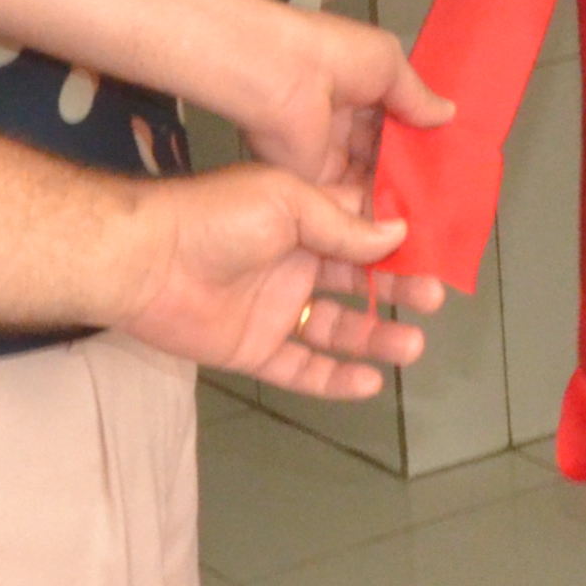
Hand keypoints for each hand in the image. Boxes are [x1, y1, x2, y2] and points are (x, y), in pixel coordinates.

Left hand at [113, 165, 421, 397]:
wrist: (145, 262)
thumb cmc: (216, 219)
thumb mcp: (287, 203)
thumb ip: (342, 226)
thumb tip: (398, 234)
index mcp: (303, 219)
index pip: (363, 230)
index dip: (401, 240)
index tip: (439, 250)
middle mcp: (294, 263)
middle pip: (359, 281)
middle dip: (399, 290)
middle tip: (434, 299)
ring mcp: (276, 309)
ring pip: (339, 328)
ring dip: (376, 337)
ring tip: (412, 346)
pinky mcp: (255, 349)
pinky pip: (303, 369)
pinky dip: (335, 379)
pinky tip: (370, 383)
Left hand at [214, 7, 447, 194]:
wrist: (282, 77)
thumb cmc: (334, 56)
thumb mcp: (388, 64)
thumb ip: (416, 96)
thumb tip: (447, 114)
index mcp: (359, 90)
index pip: (396, 121)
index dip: (421, 138)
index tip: (451, 157)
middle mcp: (344, 125)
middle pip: (385, 155)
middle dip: (412, 171)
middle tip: (449, 192)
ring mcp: (330, 155)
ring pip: (371, 180)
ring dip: (398, 194)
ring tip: (437, 212)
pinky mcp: (316, 181)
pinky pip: (350, 200)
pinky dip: (375, 212)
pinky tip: (408, 224)